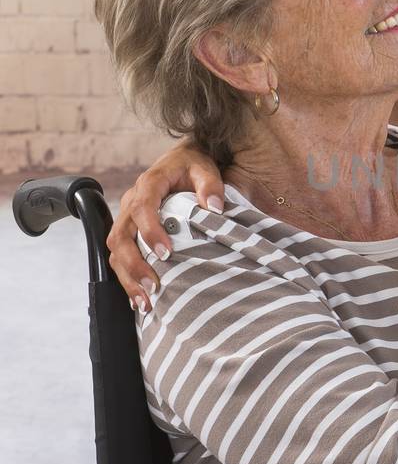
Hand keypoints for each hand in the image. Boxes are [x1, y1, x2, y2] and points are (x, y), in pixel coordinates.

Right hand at [107, 140, 224, 309]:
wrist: (183, 163)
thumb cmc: (194, 166)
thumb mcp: (205, 168)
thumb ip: (210, 185)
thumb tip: (214, 207)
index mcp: (149, 183)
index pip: (142, 207)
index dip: (150, 231)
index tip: (166, 253)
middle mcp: (132, 201)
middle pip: (121, 235)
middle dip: (134, 264)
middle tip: (153, 286)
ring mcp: (127, 218)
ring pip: (116, 250)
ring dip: (128, 277)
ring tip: (145, 301)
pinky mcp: (129, 232)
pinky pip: (119, 257)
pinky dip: (127, 278)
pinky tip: (139, 299)